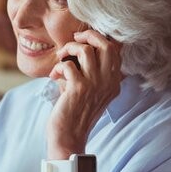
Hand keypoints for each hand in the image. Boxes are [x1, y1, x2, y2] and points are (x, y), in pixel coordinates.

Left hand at [48, 29, 122, 155]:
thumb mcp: (89, 90)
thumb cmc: (74, 111)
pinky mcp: (79, 89)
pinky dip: (58, 67)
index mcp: (113, 82)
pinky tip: (54, 76)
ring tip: (61, 58)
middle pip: (107, 44)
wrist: (69, 136)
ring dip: (69, 49)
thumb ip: (89, 72)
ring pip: (86, 50)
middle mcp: (109, 82)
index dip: (100, 38)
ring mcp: (95, 85)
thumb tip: (78, 47)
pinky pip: (68, 65)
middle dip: (88, 35)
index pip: (116, 49)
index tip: (83, 40)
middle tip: (74, 40)